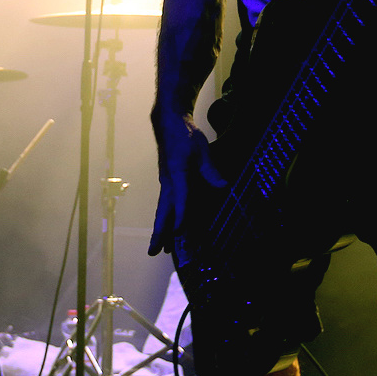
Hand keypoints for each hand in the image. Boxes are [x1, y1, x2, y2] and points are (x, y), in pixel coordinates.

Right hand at [149, 114, 219, 256]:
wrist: (168, 123)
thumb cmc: (185, 134)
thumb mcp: (201, 148)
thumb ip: (210, 169)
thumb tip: (223, 185)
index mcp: (177, 174)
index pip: (180, 199)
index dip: (181, 217)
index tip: (180, 234)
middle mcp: (168, 183)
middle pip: (164, 212)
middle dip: (159, 233)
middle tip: (153, 252)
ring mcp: (166, 184)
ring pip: (163, 212)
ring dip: (161, 231)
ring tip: (157, 250)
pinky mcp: (168, 183)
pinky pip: (167, 206)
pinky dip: (166, 220)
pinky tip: (168, 230)